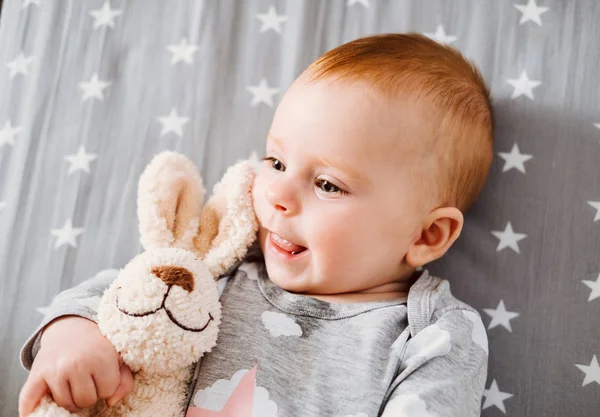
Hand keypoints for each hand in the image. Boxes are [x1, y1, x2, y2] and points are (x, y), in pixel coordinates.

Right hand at [18, 316, 133, 415]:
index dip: (107, 385)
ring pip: (65, 404)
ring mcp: (54, 370)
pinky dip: (30, 409)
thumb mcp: (118, 358)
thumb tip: (110, 403)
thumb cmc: (98, 346)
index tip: (105, 373)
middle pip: (86, 400)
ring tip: (75, 383)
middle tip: (89, 378)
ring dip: (71, 398)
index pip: (107, 392)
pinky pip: (29, 400)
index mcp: (100, 358)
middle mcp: (75, 364)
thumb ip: (124, 382)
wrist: (72, 327)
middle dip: (90, 393)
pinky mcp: (36, 373)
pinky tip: (33, 413)